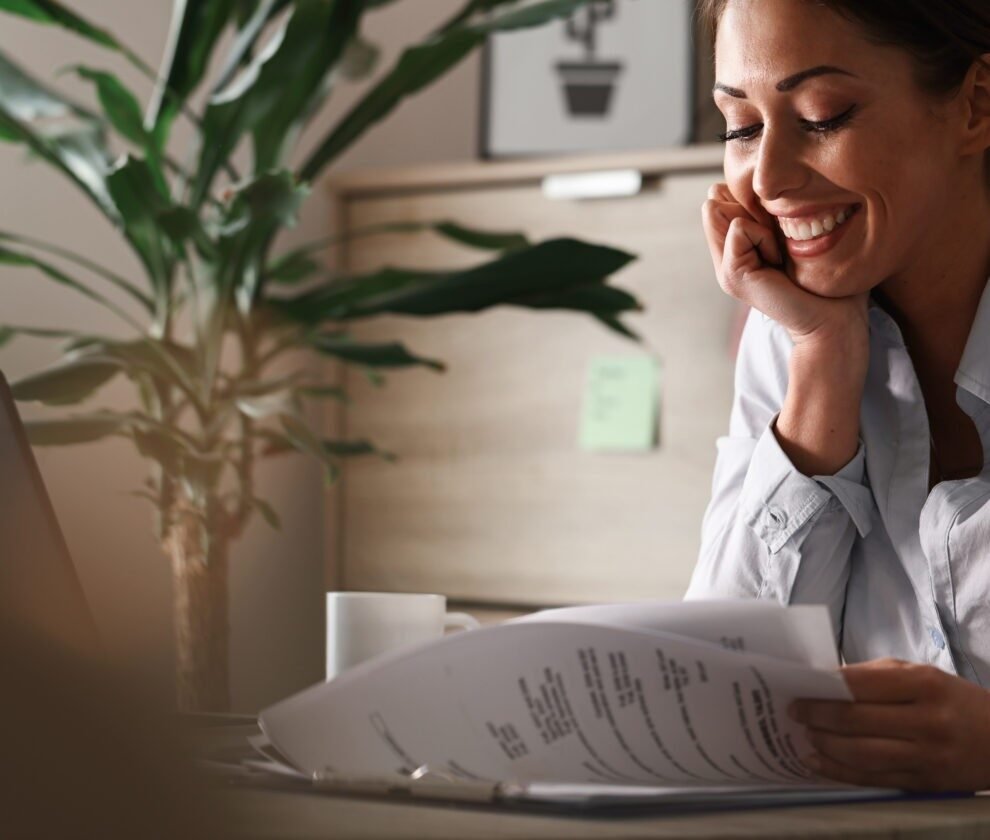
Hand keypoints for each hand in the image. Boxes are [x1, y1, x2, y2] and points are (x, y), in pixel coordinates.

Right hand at [701, 182, 869, 349]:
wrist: (833, 317)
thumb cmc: (824, 274)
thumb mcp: (789, 230)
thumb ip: (764, 212)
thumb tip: (730, 191)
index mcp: (738, 245)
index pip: (722, 192)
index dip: (751, 197)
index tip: (781, 227)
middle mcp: (725, 256)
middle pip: (715, 199)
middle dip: (749, 206)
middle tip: (778, 239)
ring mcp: (724, 267)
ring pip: (720, 209)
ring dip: (757, 222)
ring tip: (778, 251)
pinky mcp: (731, 274)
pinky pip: (739, 227)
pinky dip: (763, 236)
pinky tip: (777, 261)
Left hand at [789, 657, 989, 791]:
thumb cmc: (954, 700)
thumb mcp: (922, 675)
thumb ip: (876, 676)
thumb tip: (826, 681)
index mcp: (924, 684)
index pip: (862, 685)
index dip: (824, 689)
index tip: (799, 688)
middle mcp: (927, 721)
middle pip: (857, 721)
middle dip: (817, 716)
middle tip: (794, 712)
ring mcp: (927, 757)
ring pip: (861, 754)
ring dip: (825, 745)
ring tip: (805, 735)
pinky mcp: (924, 785)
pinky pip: (873, 779)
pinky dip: (839, 772)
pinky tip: (817, 762)